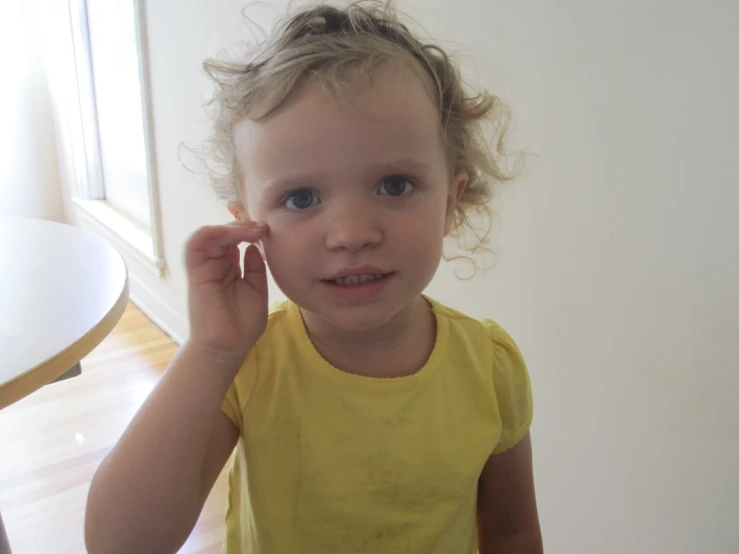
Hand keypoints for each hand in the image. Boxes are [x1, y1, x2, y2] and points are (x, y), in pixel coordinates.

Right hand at [184, 221, 269, 365]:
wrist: (228, 347)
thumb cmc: (242, 325)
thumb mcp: (257, 290)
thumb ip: (255, 268)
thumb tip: (254, 246)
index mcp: (230, 268)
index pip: (236, 239)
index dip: (249, 230)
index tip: (268, 229)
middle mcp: (216, 264)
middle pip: (225, 233)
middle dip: (243, 225)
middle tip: (263, 226)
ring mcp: (205, 267)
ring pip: (211, 234)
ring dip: (231, 227)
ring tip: (252, 230)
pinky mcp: (195, 272)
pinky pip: (196, 244)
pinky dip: (213, 232)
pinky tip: (234, 234)